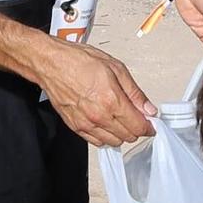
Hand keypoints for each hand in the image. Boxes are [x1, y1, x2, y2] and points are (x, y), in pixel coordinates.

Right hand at [32, 40, 156, 146]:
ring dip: (121, 133)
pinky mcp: (75, 126)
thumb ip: (135, 92)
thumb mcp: (116, 68)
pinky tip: (106, 123)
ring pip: (113, 141)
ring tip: (120, 118)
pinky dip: (105, 136)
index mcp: (112, 100)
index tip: (151, 124)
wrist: (52, 64)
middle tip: (136, 117)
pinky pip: (96, 141)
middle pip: (128, 136)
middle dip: (136, 128)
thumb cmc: (79, 61)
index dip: (148, 127)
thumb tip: (148, 108)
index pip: (138, 126)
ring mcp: (86, 124)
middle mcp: (99, 116)